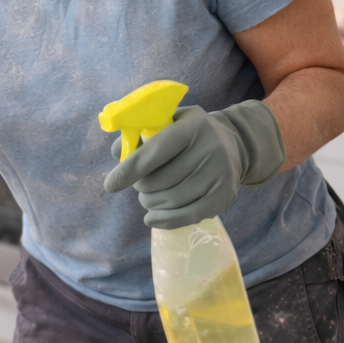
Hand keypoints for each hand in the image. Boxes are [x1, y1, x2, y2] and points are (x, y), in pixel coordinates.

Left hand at [103, 101, 284, 228]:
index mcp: (193, 126)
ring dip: (151, 204)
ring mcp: (220, 173)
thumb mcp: (168, 122)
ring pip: (173, 200)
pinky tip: (152, 218)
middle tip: (139, 186)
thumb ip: (140, 133)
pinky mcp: (224, 195)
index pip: (156, 151)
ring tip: (147, 198)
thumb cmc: (189, 133)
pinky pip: (189, 215)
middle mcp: (211, 148)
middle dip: (142, 188)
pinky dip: (165, 220)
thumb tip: (117, 153)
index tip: (110, 184)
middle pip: (162, 180)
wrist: (233, 144)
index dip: (130, 169)